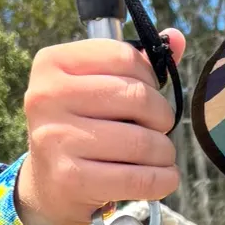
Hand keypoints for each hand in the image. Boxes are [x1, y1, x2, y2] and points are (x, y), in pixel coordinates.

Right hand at [15, 30, 186, 224]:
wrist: (51, 186)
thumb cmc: (83, 129)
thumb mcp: (97, 89)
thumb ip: (136, 64)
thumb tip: (177, 38)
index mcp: (52, 63)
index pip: (125, 57)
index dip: (150, 79)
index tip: (148, 96)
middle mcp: (47, 96)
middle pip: (137, 97)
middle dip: (162, 117)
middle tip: (158, 130)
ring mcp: (56, 139)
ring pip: (143, 142)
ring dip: (165, 153)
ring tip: (159, 156)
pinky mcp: (72, 179)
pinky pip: (139, 178)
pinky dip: (163, 180)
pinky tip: (163, 177)